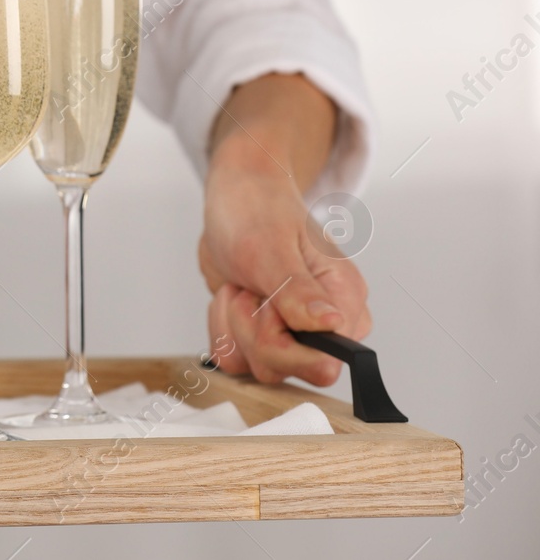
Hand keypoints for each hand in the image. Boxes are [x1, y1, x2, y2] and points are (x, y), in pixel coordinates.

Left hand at [197, 74, 370, 386]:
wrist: (234, 198)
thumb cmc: (258, 211)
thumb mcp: (271, 247)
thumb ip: (299, 291)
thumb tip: (333, 325)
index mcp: (345, 302)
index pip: (324, 362)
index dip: (282, 339)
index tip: (267, 301)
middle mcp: (325, 326)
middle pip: (284, 368)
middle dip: (251, 326)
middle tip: (251, 284)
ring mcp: (293, 334)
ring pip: (255, 365)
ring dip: (233, 321)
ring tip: (244, 283)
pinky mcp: (263, 336)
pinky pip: (233, 358)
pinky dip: (221, 325)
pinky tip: (233, 294)